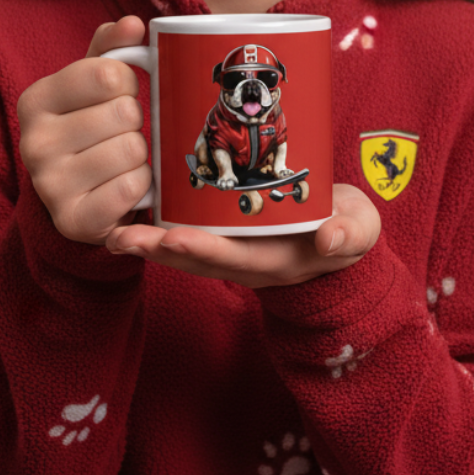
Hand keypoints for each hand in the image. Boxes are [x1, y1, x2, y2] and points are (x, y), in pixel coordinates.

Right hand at [17, 16, 151, 244]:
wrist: (78, 197)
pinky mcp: (73, 221)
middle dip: (135, 122)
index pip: (108, 73)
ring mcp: (50, 185)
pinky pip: (132, 188)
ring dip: (140, 155)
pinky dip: (142, 186)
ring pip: (132, 150)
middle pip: (124, 112)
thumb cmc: (91, 128)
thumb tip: (132, 24)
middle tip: (119, 133)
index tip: (117, 95)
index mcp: (35, 100)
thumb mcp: (93, 84)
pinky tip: (123, 186)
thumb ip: (111, 49)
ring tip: (121, 160)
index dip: (127, 82)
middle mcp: (33, 142)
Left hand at [104, 183, 379, 288]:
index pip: (234, 259)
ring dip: (149, 243)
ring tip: (112, 233)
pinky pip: (188, 234)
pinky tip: (131, 212)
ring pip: (185, 250)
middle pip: (196, 259)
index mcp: (277, 260)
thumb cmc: (348, 227)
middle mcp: (247, 262)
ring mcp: (233, 251)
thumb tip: (331, 239)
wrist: (341, 233)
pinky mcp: (224, 234)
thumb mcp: (360, 229)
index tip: (174, 239)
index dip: (203, 249)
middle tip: (120, 238)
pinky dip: (159, 228)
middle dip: (157, 250)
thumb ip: (350, 233)